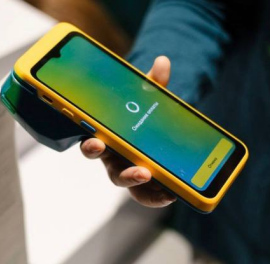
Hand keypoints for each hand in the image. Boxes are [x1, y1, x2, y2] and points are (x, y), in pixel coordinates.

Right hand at [80, 56, 177, 207]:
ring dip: (150, 192)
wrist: (153, 126)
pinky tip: (177, 192)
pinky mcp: (148, 184)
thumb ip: (153, 83)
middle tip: (143, 173)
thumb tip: (163, 62)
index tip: (97, 144)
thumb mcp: (147, 97)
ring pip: (137, 189)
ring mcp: (133, 173)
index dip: (92, 148)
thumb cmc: (140, 113)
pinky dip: (162, 195)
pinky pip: (152, 193)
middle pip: (116, 175)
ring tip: (168, 192)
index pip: (92, 147)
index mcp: (107, 140)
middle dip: (128, 176)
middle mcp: (116, 161)